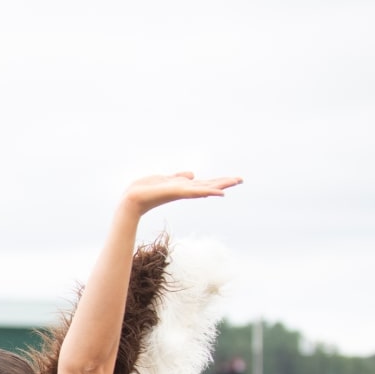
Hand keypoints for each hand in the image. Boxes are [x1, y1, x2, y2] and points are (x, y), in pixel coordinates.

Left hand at [122, 171, 241, 216]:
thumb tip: (193, 175)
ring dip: (221, 185)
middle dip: (224, 182)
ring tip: (235, 181)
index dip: (218, 181)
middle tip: (241, 179)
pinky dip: (208, 192)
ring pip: (206, 188)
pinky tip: (219, 193)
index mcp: (183, 187)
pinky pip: (196, 191)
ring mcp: (182, 192)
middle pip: (209, 185)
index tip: (233, 180)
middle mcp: (185, 190)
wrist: (133, 198)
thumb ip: (180, 177)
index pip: (204, 184)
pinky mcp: (177, 192)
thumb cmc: (146, 190)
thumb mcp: (166, 180)